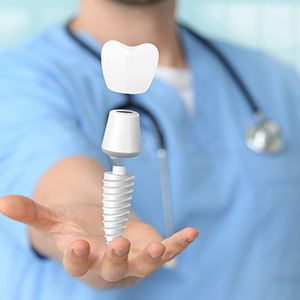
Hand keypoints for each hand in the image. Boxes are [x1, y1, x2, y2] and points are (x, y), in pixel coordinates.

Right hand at [0, 195, 198, 288]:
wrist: (99, 233)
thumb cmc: (76, 228)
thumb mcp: (55, 219)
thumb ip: (32, 213)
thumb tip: (2, 201)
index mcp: (82, 260)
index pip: (77, 264)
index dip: (76, 256)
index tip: (75, 244)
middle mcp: (108, 266)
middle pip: (112, 269)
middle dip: (115, 259)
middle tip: (118, 244)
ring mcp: (132, 261)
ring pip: (142, 265)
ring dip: (152, 258)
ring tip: (160, 247)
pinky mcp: (149, 249)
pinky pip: (167, 249)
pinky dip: (179, 243)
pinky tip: (191, 233)